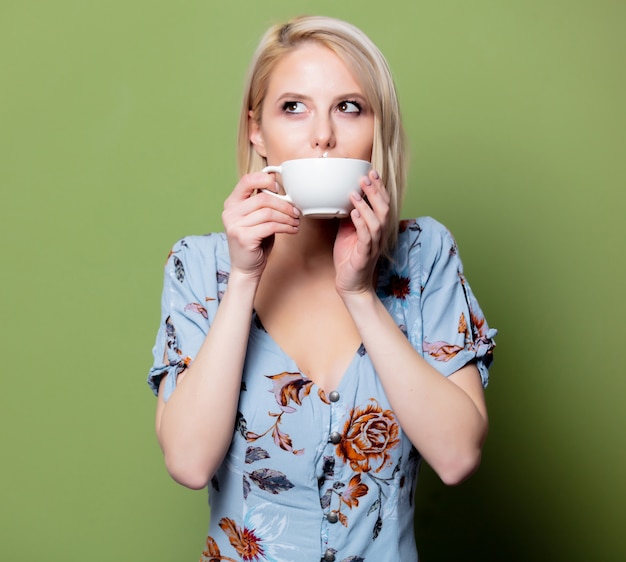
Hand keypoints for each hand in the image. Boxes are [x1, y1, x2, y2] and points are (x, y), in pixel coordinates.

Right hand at [222, 172, 299, 279]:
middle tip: (295, 212)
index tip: (278, 188)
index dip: (265, 180)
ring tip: (295, 222)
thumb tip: (283, 192)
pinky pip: (270, 227)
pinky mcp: (243, 237)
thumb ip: (263, 205)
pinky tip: (291, 230)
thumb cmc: (255, 241)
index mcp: (232, 203)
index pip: (247, 180)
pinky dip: (285, 227)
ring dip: (286, 217)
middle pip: (263, 198)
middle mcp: (230, 212)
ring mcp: (235, 225)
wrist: (246, 267)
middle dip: (284, 205)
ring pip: (268, 213)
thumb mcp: (257, 219)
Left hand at [333, 170, 389, 295]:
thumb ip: (350, 216)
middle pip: (384, 209)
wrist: (350, 284)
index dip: (379, 188)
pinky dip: (361, 224)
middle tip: (365, 177)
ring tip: (355, 193)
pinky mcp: (365, 255)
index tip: (371, 173)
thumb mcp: (348, 231)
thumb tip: (345, 197)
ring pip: (377, 222)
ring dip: (367, 206)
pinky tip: (354, 214)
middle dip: (375, 192)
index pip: (382, 204)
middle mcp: (379, 236)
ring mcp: (373, 246)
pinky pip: (366, 237)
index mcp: (376, 228)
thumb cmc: (350, 258)